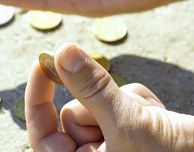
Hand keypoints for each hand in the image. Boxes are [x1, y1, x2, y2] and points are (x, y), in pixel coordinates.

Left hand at [25, 43, 193, 150]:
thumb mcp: (125, 124)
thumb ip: (92, 88)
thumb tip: (63, 54)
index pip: (42, 131)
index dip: (38, 97)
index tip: (41, 63)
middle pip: (73, 112)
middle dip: (99, 103)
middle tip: (122, 110)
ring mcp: (107, 138)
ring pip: (96, 99)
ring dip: (123, 101)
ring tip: (147, 120)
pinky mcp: (124, 122)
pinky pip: (117, 97)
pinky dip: (138, 100)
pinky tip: (156, 117)